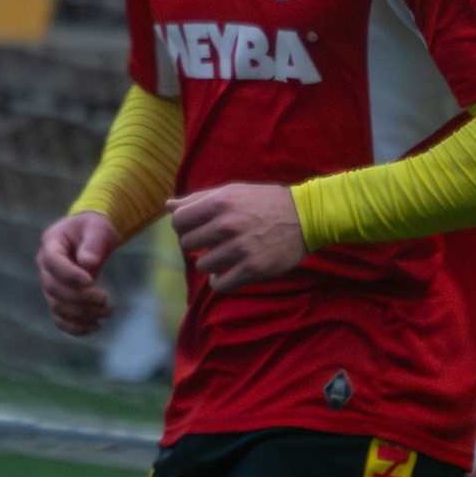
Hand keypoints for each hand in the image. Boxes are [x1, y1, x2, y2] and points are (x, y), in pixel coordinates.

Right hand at [35, 210, 119, 336]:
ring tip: (108, 311)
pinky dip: (76, 328)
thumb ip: (93, 242)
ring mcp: (50, 286)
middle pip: (55, 289)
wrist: (90, 238)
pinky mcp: (58, 300)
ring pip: (57, 307)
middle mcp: (46, 267)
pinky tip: (96, 326)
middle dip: (81, 298)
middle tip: (106, 299)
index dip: (69, 274)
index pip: (53, 262)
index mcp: (51, 244)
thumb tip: (88, 263)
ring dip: (82, 314)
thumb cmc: (94, 230)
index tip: (91, 281)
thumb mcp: (98, 228)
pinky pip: (60, 319)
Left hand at [169, 183, 305, 294]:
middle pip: (187, 244)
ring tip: (224, 257)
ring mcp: (240, 248)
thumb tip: (169, 205)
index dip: (183, 227)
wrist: (306, 216)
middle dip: (196, 245)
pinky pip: (220, 284)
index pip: (179, 221)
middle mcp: (227, 224)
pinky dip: (220, 282)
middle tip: (211, 244)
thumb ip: (199, 199)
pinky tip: (226, 274)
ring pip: (202, 265)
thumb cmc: (265, 202)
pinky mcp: (252, 268)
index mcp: (220, 202)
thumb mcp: (233, 192)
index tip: (196, 230)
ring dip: (210, 263)